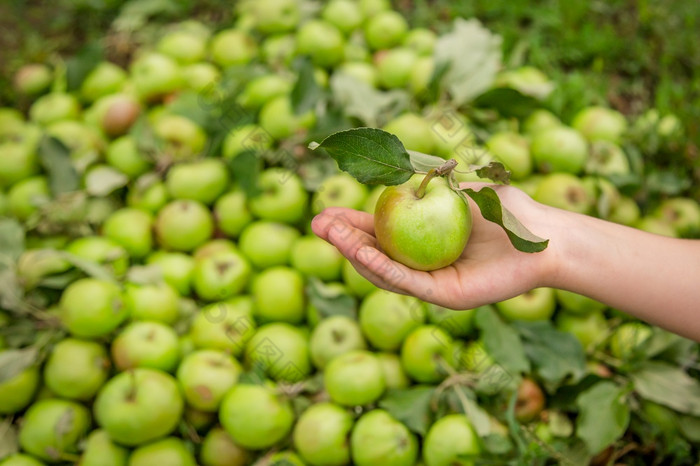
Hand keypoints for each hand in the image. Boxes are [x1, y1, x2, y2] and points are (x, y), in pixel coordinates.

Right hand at [311, 183, 559, 309]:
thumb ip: (422, 183)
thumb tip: (384, 170)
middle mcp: (421, 262)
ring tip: (332, 235)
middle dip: (341, 240)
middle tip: (316, 225)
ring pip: (384, 271)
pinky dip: (382, 268)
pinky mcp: (444, 295)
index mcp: (421, 238)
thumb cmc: (504, 209)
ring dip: (354, 254)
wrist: (540, 234)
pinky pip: (407, 282)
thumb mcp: (455, 187)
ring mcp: (431, 281)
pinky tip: (361, 253)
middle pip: (373, 254)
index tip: (324, 213)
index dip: (349, 224)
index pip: (378, 232)